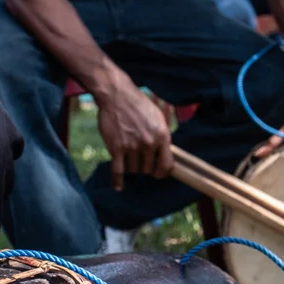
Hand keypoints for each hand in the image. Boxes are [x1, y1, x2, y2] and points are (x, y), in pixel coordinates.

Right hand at [93, 68, 173, 190]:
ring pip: (133, 169)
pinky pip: (118, 171)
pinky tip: (118, 187)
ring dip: (131, 166)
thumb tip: (166, 153)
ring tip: (127, 156)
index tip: (158, 174)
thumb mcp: (158, 117)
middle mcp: (149, 143)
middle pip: (148, 169)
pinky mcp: (117, 148)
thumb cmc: (138, 104)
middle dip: (143, 166)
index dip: (162, 172)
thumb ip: (162, 136)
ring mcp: (132, 146)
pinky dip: (117, 181)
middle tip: (138, 159)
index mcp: (162, 135)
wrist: (116, 95)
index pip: (167, 165)